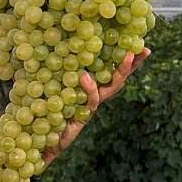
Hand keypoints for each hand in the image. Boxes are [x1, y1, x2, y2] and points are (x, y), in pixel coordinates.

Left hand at [42, 47, 150, 162]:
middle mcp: (92, 96)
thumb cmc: (41, 108)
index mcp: (86, 87)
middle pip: (116, 79)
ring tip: (126, 55)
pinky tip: (86, 76)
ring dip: (119, 72)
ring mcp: (88, 107)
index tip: (137, 44)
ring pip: (110, 89)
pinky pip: (90, 101)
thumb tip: (46, 45)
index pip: (108, 70)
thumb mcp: (46, 84)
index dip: (123, 60)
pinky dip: (89, 89)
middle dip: (131, 65)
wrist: (37, 137)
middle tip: (143, 50)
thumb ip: (50, 69)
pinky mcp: (82, 117)